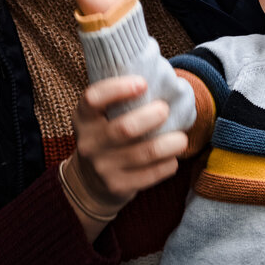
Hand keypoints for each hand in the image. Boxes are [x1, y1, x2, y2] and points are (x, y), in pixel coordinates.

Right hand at [70, 76, 186, 227]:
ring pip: (144, 152)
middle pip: (125, 128)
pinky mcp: (117, 186)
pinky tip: (172, 158)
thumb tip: (161, 78)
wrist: (89, 182)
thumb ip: (118, 101)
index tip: (143, 83)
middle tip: (165, 109)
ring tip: (181, 138)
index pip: (93, 98)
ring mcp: (102, 167)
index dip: (117, 89)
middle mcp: (89, 143)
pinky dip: (168, 164)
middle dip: (152, 116)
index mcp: (83, 118)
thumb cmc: (105, 137)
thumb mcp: (99, 118)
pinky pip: (151, 174)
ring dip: (169, 143)